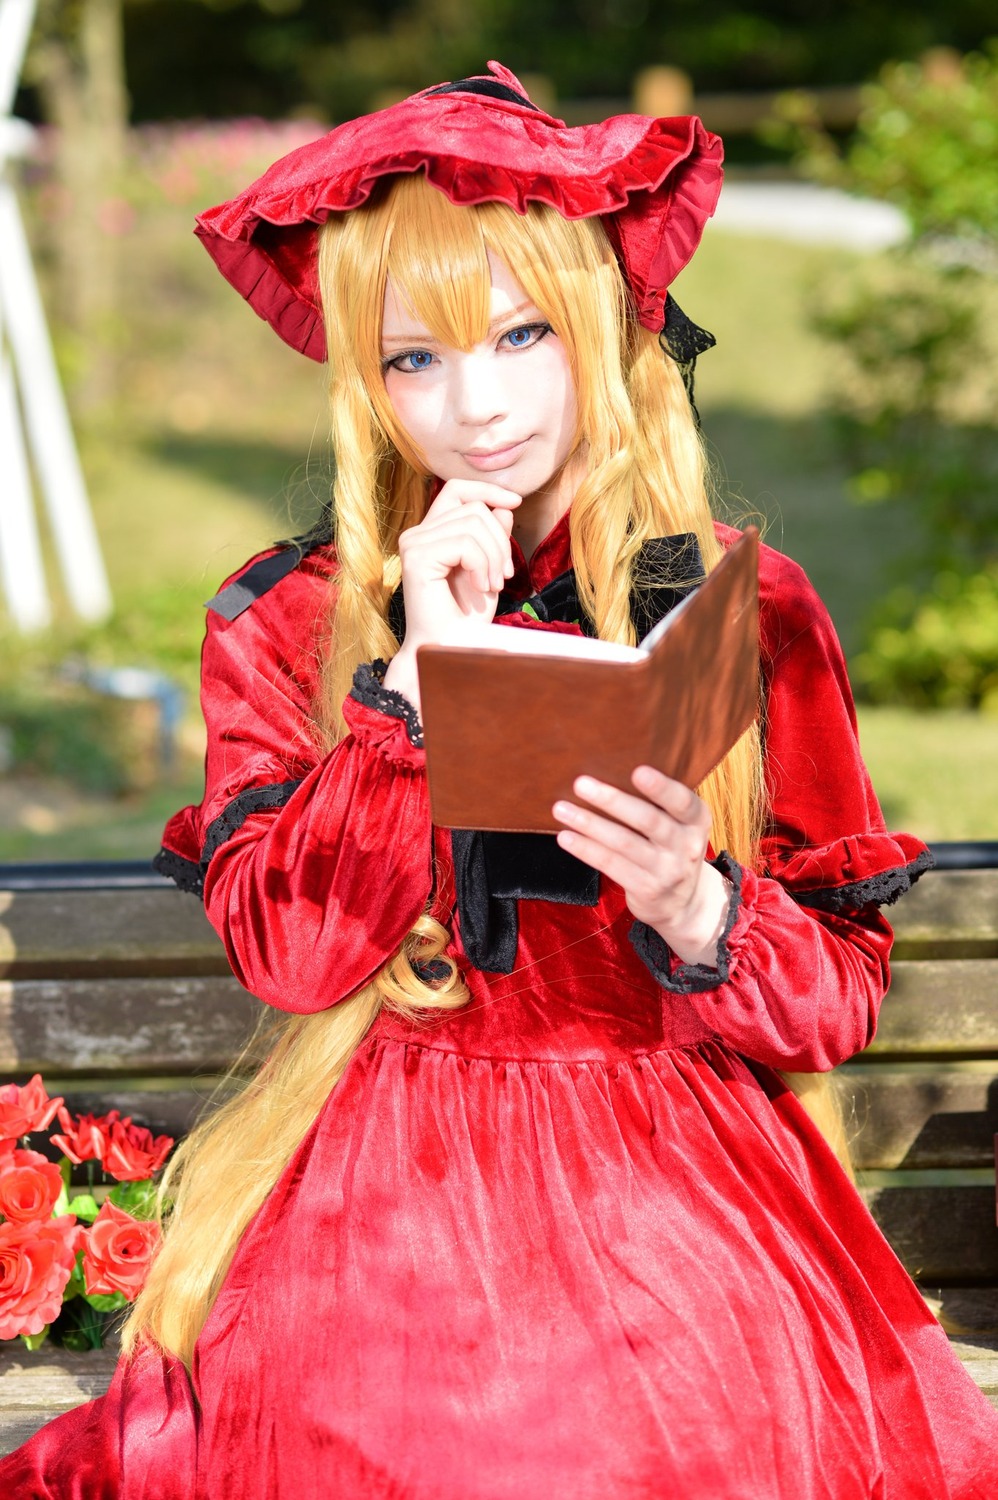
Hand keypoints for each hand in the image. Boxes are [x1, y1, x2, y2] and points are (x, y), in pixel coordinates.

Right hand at [384, 480, 520, 710]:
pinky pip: (465, 542)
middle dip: (500, 540)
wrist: (451, 648)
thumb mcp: (489, 568)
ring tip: (492, 585)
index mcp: (431, 533)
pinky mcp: (416, 557)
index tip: (516, 502)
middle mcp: (417, 534)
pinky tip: (481, 587)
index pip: (457, 490)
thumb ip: (493, 536)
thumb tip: (504, 506)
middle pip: (474, 508)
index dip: (487, 490)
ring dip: (494, 556)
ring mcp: (413, 544)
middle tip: (504, 576)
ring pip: (473, 522)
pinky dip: (482, 565)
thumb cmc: (467, 616)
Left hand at [553, 766, 731, 968]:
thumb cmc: (671, 848)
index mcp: (697, 820)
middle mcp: (686, 845)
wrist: (683, 902)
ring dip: (589, 823)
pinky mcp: (646, 889)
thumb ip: (659, 802)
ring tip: (560, 809)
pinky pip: (611, 865)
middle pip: (647, 820)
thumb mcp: (680, 824)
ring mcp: (667, 870)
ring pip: (623, 842)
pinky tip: (566, 837)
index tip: (637, 771)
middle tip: (580, 783)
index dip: (661, 787)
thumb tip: (610, 767)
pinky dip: (585, 849)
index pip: (682, 801)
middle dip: (611, 800)